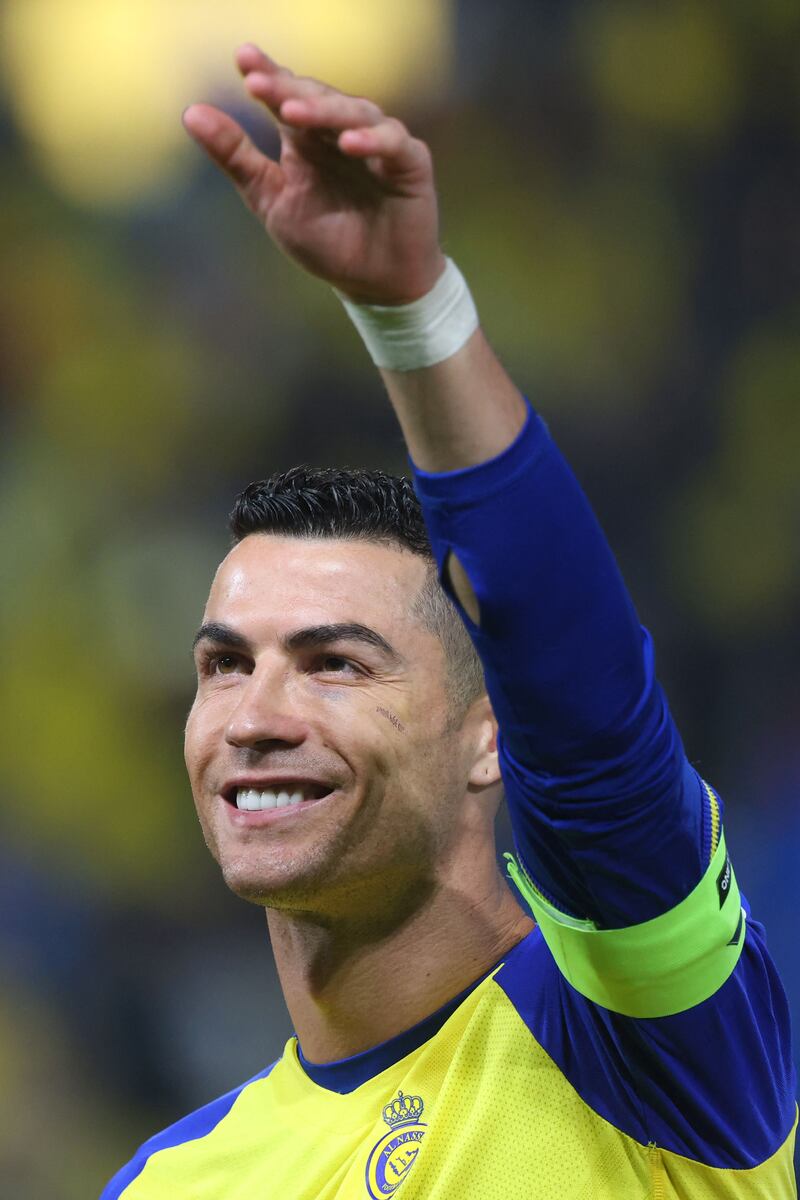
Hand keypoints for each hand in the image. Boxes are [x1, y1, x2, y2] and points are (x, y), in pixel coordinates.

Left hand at [182, 44, 445, 303]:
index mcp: (306, 137)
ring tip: (292, 114)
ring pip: (354, 112)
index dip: (267, 74)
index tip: (242, 58)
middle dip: (288, 89)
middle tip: (258, 84)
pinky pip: (393, 142)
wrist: (374, 284)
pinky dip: (372, 139)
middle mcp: (341, 132)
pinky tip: (349, 143)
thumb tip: (190, 112)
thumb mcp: (271, 200)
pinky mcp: (409, 163)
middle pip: (316, 97)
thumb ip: (236, 158)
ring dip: (324, 111)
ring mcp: (378, 144)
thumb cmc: (326, 241)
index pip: (285, 94)